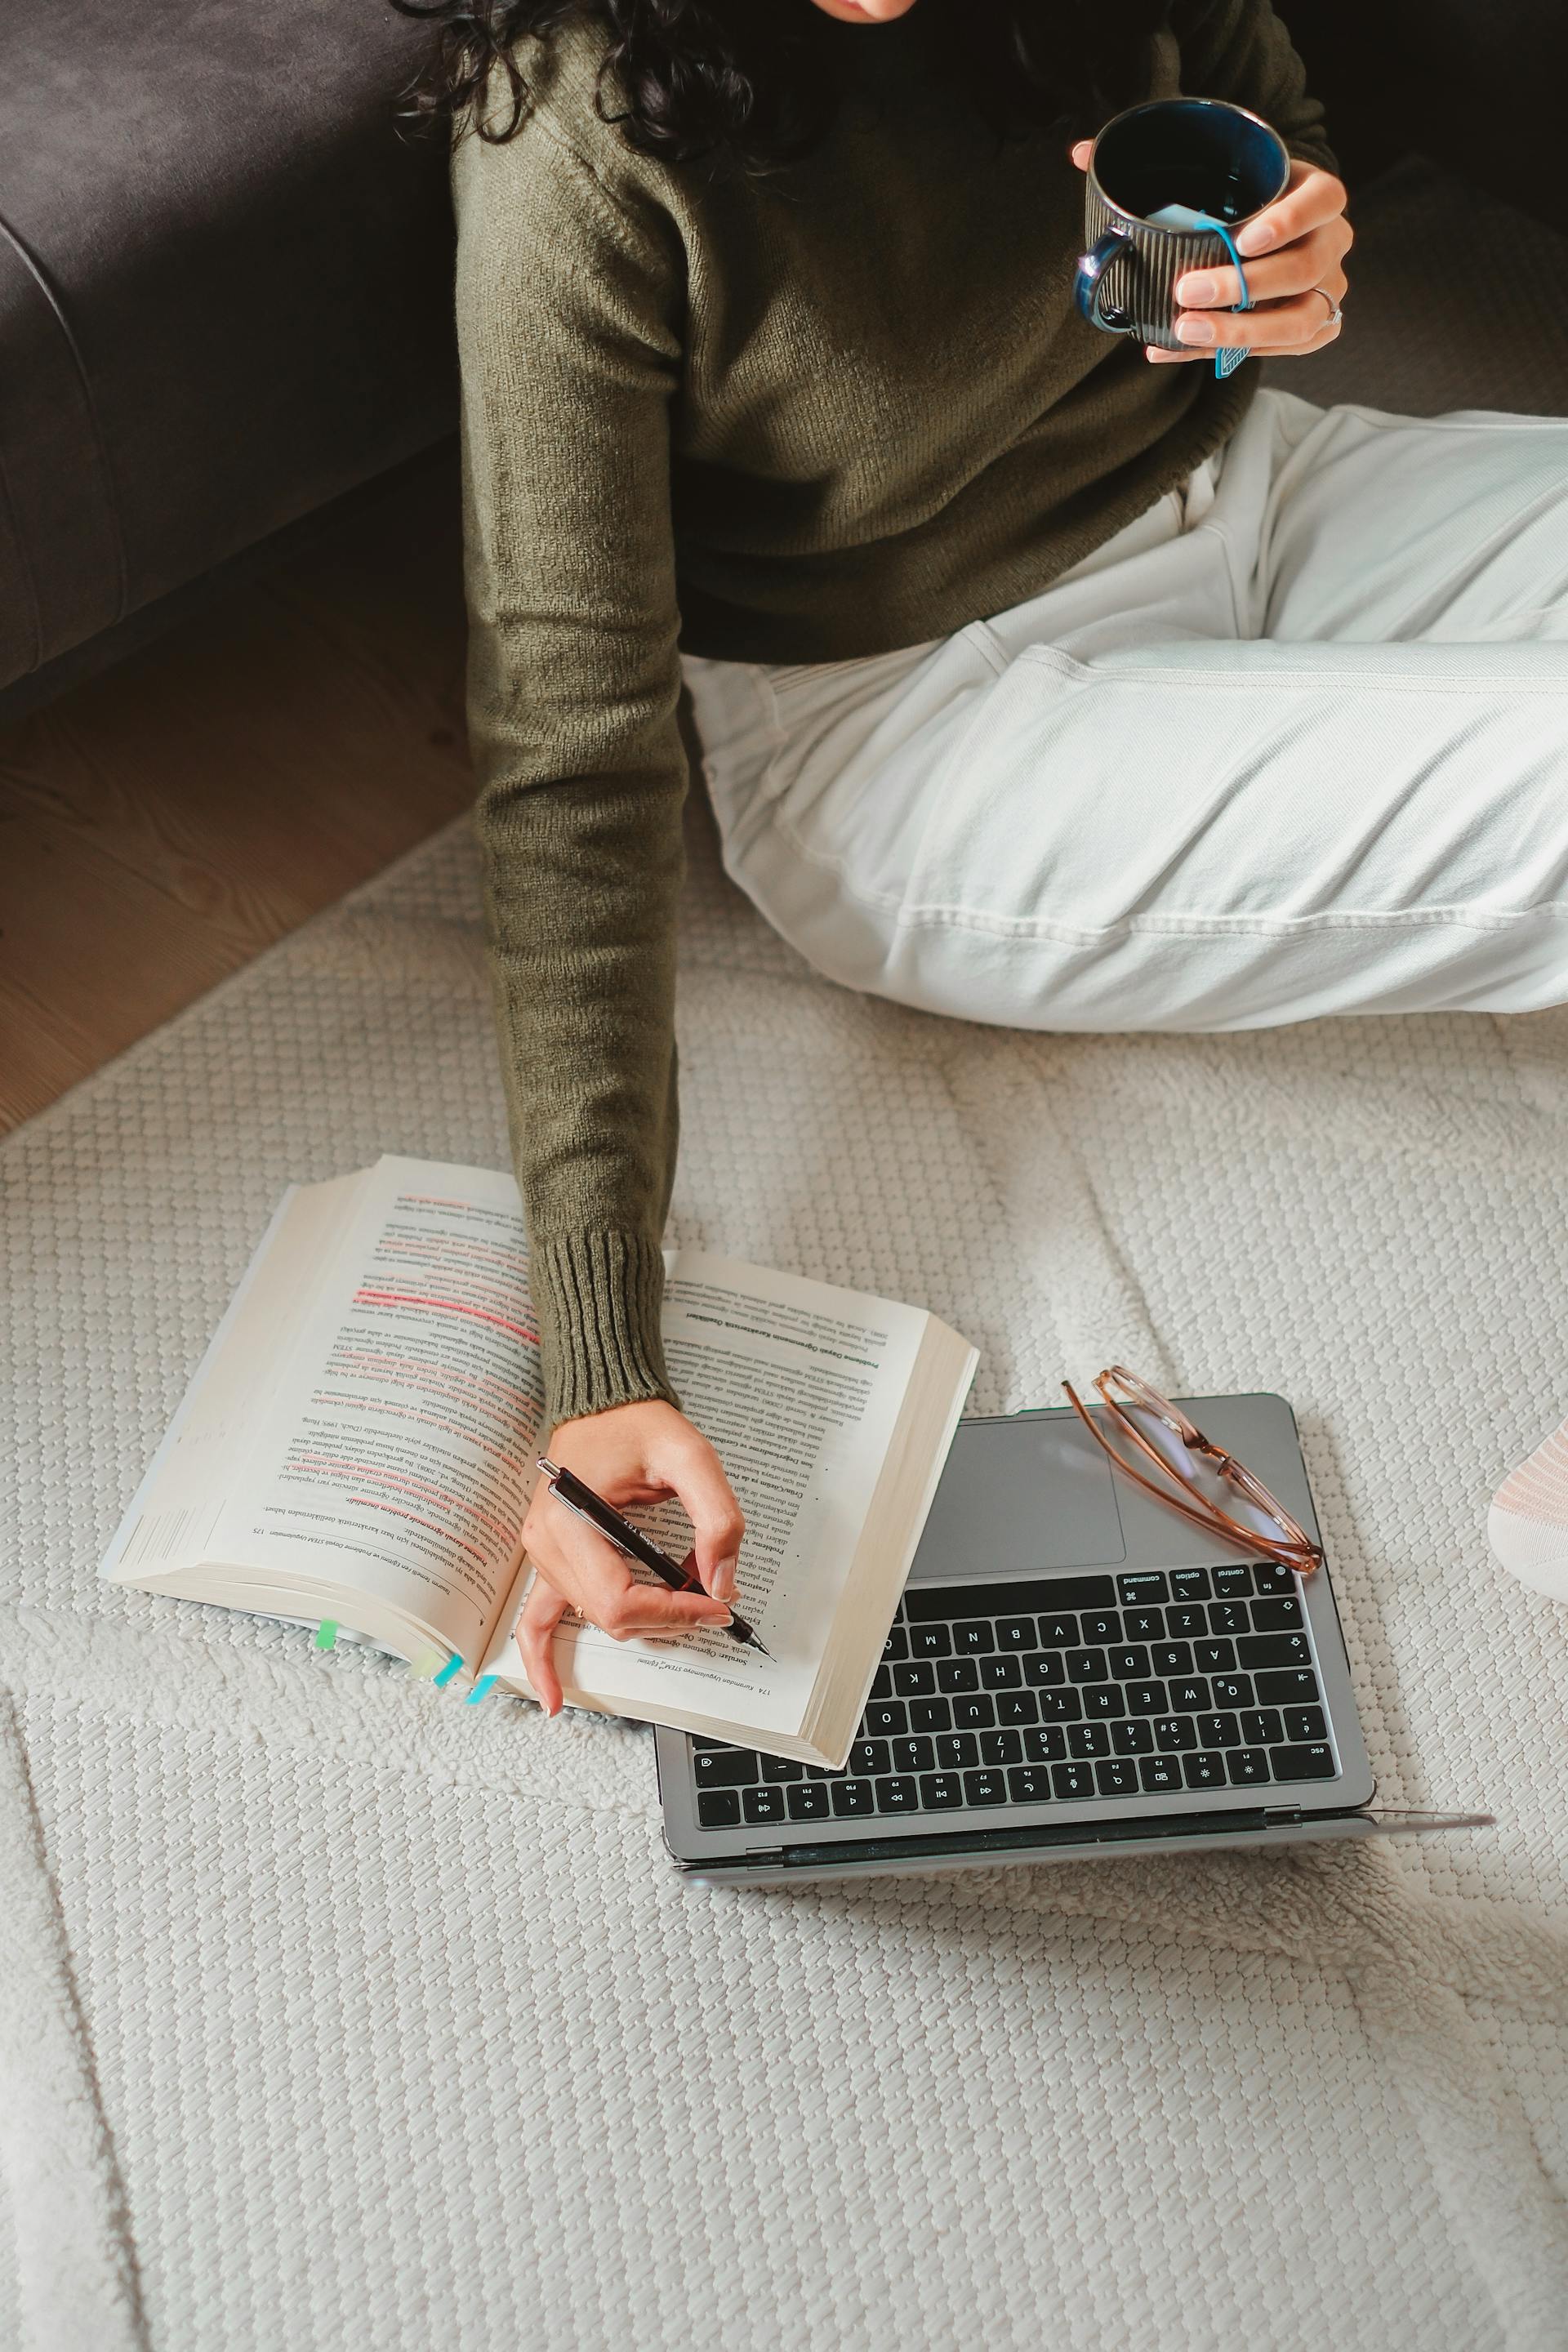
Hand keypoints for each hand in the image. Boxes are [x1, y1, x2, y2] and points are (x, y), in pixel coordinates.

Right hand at [517, 1399, 744, 1714]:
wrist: (603, 1402)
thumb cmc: (636, 1422)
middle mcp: (546, 1543)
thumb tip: (723, 1581)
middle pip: (613, 1617)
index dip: (676, 1613)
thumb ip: (716, 1518)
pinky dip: (544, 1659)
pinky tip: (554, 1698)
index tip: (719, 1604)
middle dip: (672, 1618)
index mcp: (570, 1519)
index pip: (623, 1600)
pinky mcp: (549, 1559)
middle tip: (718, 1601)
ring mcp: (542, 1555)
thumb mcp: (690, 1456)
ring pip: (598, 1620)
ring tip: (689, 1607)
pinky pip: (537, 1621)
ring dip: (646, 1621)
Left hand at [1069, 143, 1350, 364]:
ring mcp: (1326, 290)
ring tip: (1184, 328)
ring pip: (1299, 321)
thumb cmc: (1236, 198)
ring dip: (1240, 331)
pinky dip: (1220, 354)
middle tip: (1187, 290)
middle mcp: (1331, 243)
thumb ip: (1152, 157)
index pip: (1322, 202)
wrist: (1260, 234)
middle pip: (1303, 269)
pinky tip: (1172, 348)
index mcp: (1319, 195)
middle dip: (1244, 285)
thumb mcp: (1214, 169)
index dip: (1290, 221)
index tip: (1244, 237)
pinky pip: (1276, 351)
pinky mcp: (1311, 329)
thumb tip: (1080, 153)